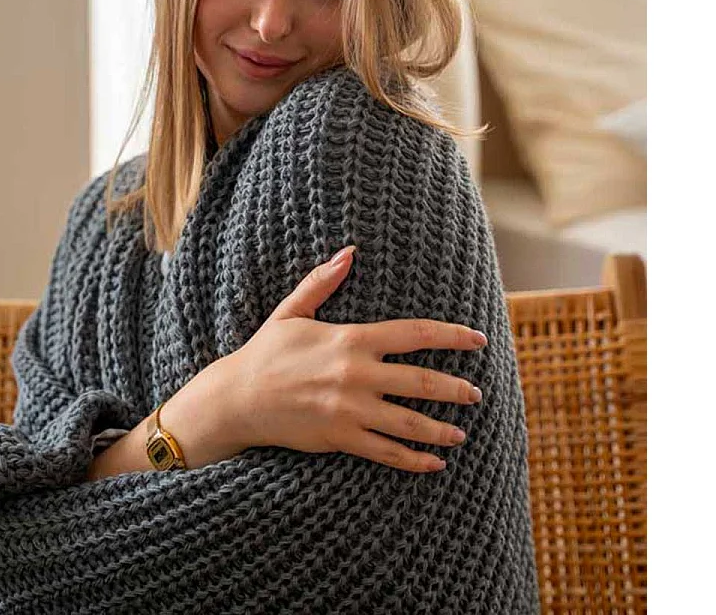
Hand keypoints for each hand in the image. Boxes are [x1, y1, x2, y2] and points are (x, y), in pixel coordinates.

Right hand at [227, 245, 485, 473]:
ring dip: (442, 429)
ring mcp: (350, 410)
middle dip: (456, 388)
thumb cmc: (265, 353)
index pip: (414, 334)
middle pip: (422, 381)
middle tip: (476, 393)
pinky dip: (414, 460)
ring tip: (461, 432)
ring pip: (410, 422)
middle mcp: (356, 374)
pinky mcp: (340, 438)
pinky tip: (434, 462)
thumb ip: (322, 282)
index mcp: (350, 339)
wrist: (237, 399)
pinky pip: (386, 452)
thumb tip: (349, 252)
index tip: (477, 339)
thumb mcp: (292, 312)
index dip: (451, 336)